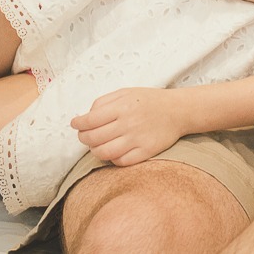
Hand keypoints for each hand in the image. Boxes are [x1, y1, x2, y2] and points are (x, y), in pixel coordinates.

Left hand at [71, 88, 185, 166]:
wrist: (179, 110)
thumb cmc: (149, 101)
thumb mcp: (126, 92)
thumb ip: (104, 101)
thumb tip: (85, 116)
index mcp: (122, 106)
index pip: (90, 120)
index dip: (78, 124)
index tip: (75, 124)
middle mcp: (129, 123)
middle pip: (94, 138)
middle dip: (83, 138)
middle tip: (84, 136)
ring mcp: (137, 139)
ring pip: (104, 153)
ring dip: (95, 150)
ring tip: (96, 145)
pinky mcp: (145, 152)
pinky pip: (120, 162)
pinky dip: (112, 159)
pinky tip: (113, 152)